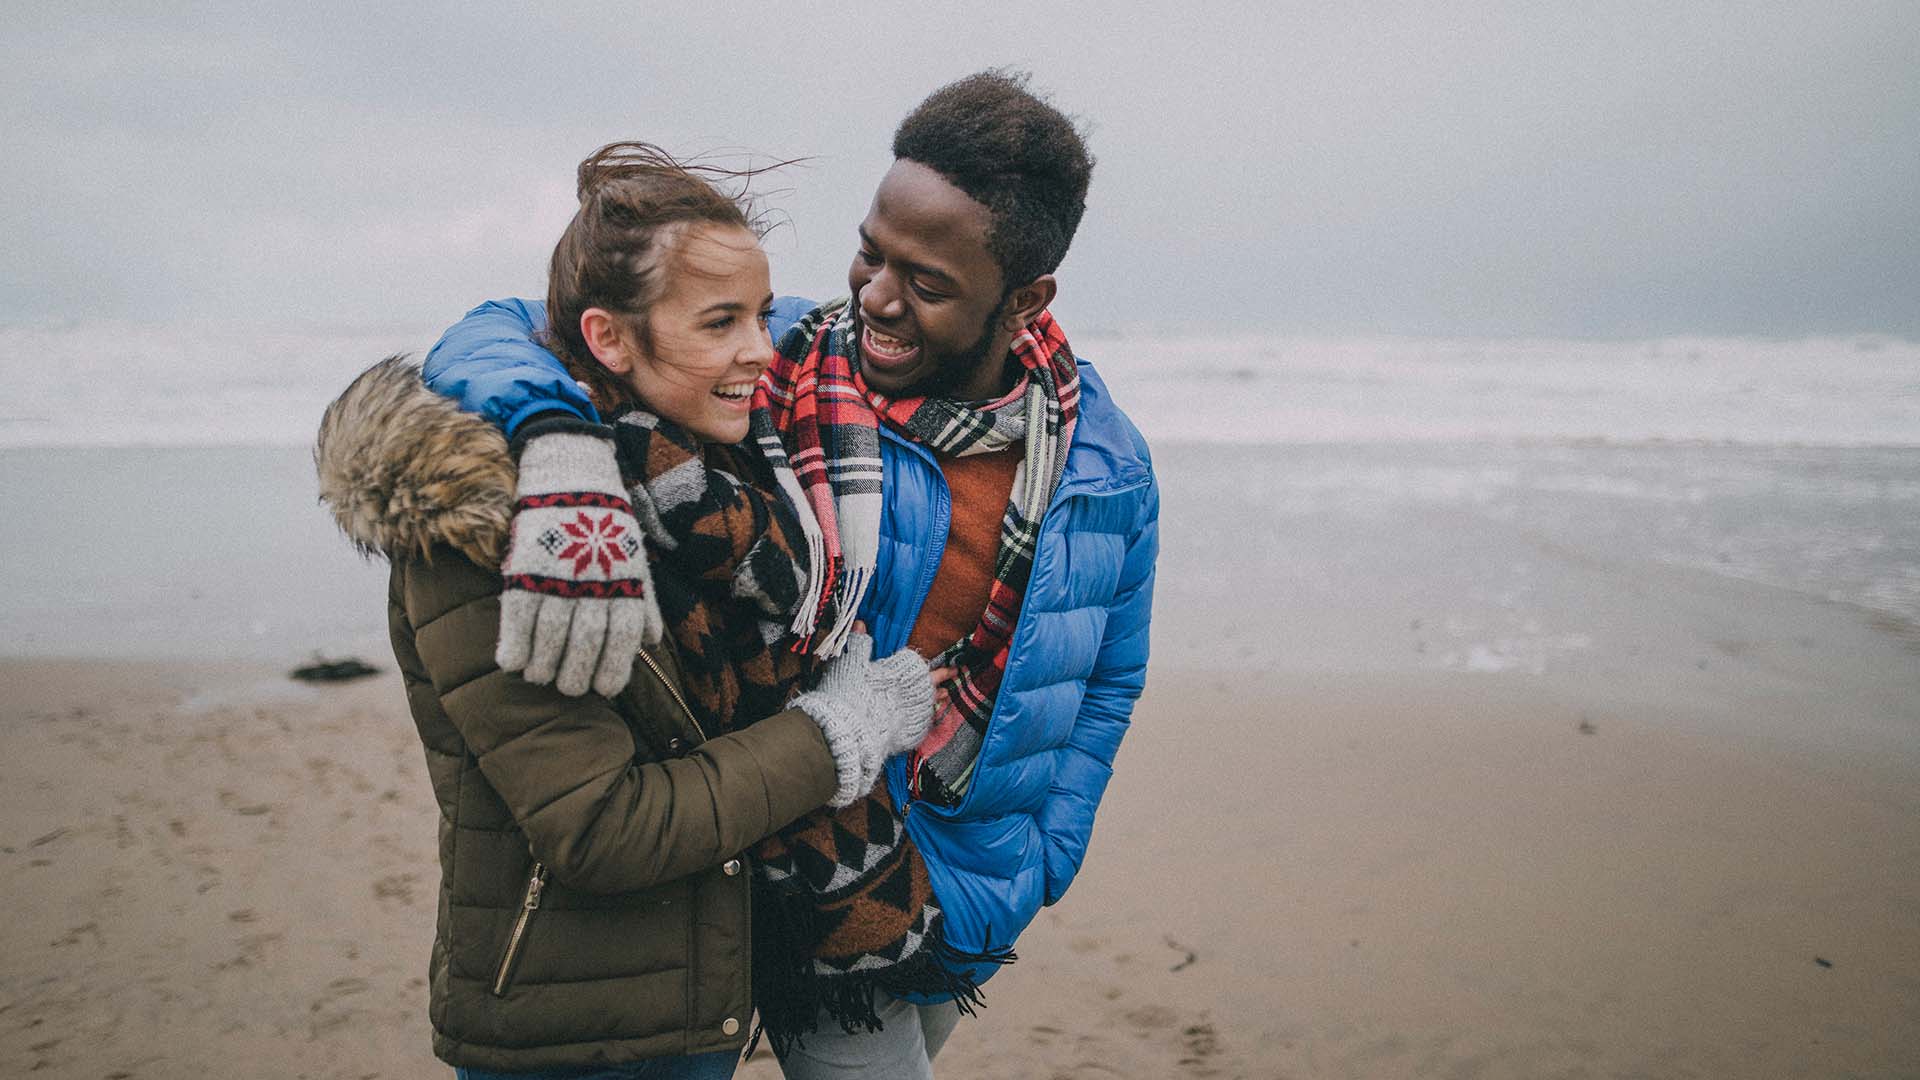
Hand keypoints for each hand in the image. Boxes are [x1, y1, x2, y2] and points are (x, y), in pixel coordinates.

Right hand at [496, 419, 663, 695]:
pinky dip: (514, 645)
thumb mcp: (635, 557)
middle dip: (575, 675)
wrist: (573, 471)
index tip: (604, 691)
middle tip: (566, 687)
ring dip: (544, 665)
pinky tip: (511, 663)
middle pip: (586, 643)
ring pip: (551, 635)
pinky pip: (518, 616)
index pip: (622, 639)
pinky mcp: (526, 565)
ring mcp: (560, 574)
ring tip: (539, 678)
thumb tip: (652, 643)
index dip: (612, 671)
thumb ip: (644, 601)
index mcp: (627, 581)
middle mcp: (596, 581)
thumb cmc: (607, 522)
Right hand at [791, 628, 946, 805]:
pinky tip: (924, 720)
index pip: (920, 666)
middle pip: (931, 686)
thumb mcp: (849, 664)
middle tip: (954, 674)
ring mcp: (909, 717)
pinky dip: (922, 722)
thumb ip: (859, 643)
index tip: (949, 665)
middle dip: (942, 679)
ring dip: (936, 699)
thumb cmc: (847, 693)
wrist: (844, 730)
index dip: (935, 667)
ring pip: (929, 707)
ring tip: (944, 695)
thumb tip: (861, 622)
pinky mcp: (905, 737)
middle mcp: (910, 696)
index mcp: (899, 675)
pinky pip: (919, 728)